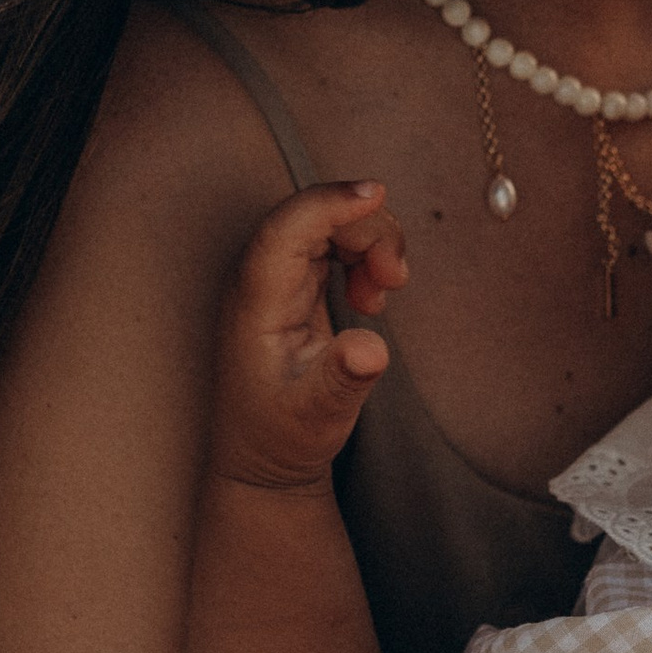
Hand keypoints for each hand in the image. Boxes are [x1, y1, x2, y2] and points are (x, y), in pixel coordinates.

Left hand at [208, 183, 408, 492]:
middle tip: (395, 280)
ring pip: (328, 223)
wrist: (261, 459)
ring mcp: (277, 280)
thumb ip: (343, 381)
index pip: (285, 229)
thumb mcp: (317, 420)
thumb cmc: (281, 438)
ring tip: (384, 294)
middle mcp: (260, 281)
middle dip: (366, 229)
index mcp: (256, 303)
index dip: (329, 202)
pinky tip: (371, 298)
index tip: (376, 193)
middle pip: (314, 215)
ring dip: (370, 241)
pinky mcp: (294, 286)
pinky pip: (332, 242)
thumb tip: (372, 348)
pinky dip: (364, 255)